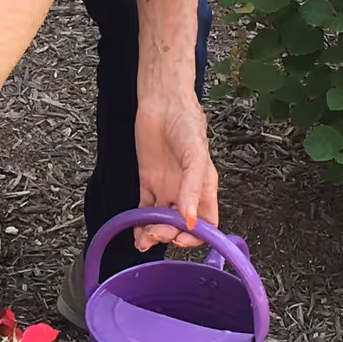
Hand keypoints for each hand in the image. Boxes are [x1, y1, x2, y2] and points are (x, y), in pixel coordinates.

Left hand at [133, 89, 219, 251]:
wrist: (162, 102)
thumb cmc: (186, 123)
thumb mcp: (195, 155)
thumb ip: (192, 188)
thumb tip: (191, 220)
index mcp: (204, 187)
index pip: (207, 223)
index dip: (196, 235)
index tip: (181, 237)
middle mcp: (186, 191)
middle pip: (181, 225)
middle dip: (169, 235)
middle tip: (155, 234)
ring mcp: (166, 188)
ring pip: (162, 221)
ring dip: (153, 234)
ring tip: (142, 239)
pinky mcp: (148, 182)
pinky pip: (144, 209)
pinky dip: (139, 223)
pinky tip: (135, 231)